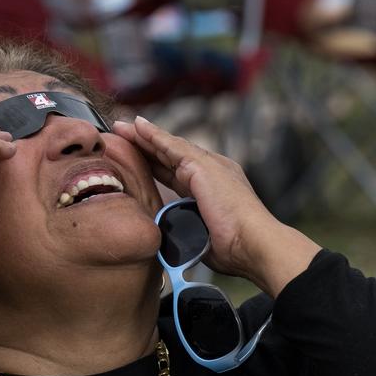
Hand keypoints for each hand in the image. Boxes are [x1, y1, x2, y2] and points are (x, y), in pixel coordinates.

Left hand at [112, 116, 319, 295]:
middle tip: (123, 134)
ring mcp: (209, 165)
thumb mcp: (203, 235)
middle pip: (171, 155)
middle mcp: (214, 171)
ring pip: (169, 146)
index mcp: (214, 188)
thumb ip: (187, 228)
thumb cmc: (234, 249)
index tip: (136, 160)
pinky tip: (137, 126)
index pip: (177, 172)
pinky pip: (171, 146)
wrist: (253, 243)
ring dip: (144, 135)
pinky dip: (153, 135)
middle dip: (146, 145)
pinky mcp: (202, 165)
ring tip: (121, 126)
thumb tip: (171, 238)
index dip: (156, 165)